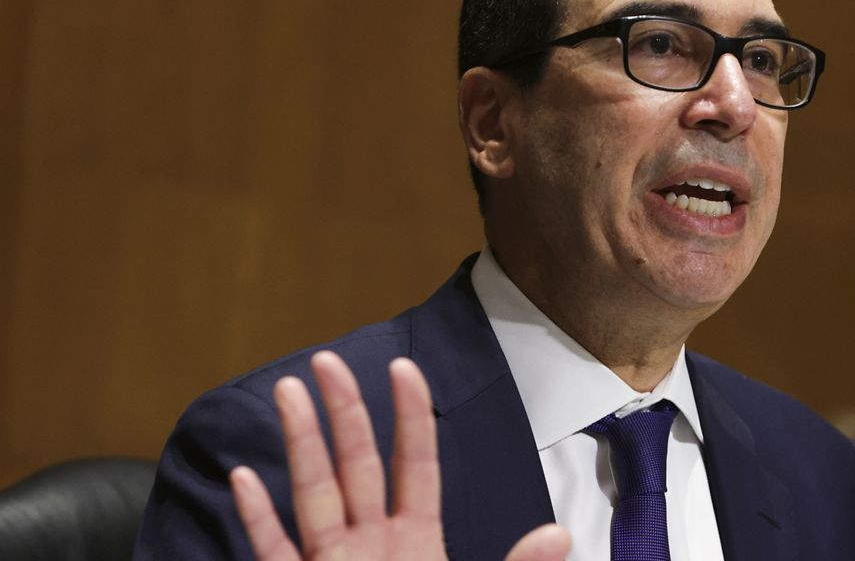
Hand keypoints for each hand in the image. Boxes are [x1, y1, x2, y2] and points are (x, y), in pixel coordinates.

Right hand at [229, 350, 570, 559]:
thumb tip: (560, 534)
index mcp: (419, 542)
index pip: (414, 464)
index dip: (410, 417)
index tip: (405, 369)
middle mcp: (372, 546)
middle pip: (356, 466)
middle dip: (343, 412)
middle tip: (326, 361)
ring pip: (313, 495)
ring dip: (301, 444)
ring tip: (290, 393)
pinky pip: (278, 553)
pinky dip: (261, 519)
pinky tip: (246, 478)